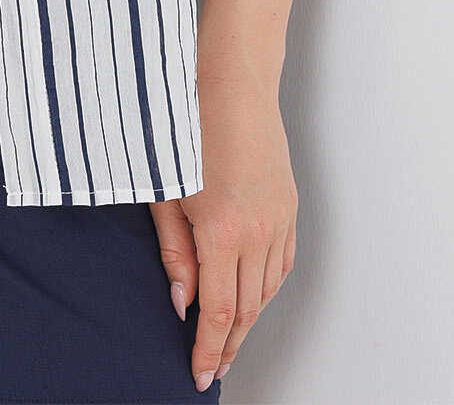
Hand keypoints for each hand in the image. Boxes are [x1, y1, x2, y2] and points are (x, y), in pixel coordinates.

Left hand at [148, 71, 297, 391]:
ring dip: (247, 319)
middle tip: (212, 366)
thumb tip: (181, 302)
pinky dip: (266, 288)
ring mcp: (279, 219)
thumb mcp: (164, 190)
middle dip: (228, 344)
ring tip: (227, 338)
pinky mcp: (289, 206)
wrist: (230, 78)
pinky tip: (251, 295)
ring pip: (267, 291)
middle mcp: (258, 232)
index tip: (200, 375)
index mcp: (223, 230)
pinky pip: (282, 264)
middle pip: (246, 309)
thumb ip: (174, 252)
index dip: (209, 350)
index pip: (217, 312)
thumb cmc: (185, 124)